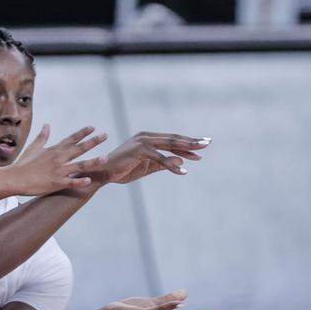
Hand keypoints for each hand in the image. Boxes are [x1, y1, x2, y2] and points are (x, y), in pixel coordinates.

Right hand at [7, 124, 107, 195]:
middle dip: (93, 141)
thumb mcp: (34, 148)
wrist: (15, 178)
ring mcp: (58, 171)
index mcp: (54, 150)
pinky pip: (71, 182)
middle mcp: (58, 158)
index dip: (82, 133)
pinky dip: (80, 181)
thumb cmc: (24, 164)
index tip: (93, 127)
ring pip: (80, 165)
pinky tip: (89, 180)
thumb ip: (42, 137)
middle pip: (79, 148)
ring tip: (105, 158)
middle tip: (105, 135)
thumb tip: (47, 125)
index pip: (71, 139)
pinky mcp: (56, 183)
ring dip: (93, 161)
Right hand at [93, 132, 210, 183]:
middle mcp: (146, 136)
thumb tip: (182, 159)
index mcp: (148, 139)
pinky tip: (183, 171)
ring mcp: (142, 142)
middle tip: (208, 143)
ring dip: (185, 148)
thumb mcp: (148, 167)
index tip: (202, 146)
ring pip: (169, 144)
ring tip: (199, 154)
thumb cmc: (123, 170)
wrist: (103, 173)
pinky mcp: (139, 150)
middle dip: (191, 141)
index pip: (172, 140)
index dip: (187, 143)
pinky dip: (171, 165)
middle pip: (173, 138)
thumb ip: (164, 163)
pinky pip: (159, 158)